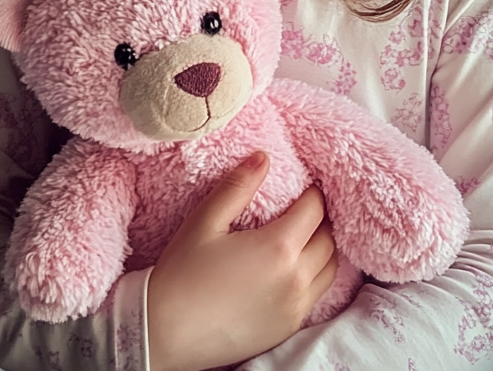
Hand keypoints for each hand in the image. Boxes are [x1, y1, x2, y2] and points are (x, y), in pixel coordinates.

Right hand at [147, 152, 338, 370]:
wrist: (163, 334)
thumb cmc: (182, 274)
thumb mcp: (205, 220)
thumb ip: (237, 186)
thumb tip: (263, 158)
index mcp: (278, 248)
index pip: (314, 210)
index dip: (313, 193)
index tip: (305, 185)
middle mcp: (295, 280)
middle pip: (328, 239)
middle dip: (321, 219)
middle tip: (305, 208)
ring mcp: (294, 308)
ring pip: (329, 270)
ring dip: (323, 248)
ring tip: (304, 236)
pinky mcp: (287, 329)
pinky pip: (316, 296)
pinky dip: (315, 277)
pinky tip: (294, 269)